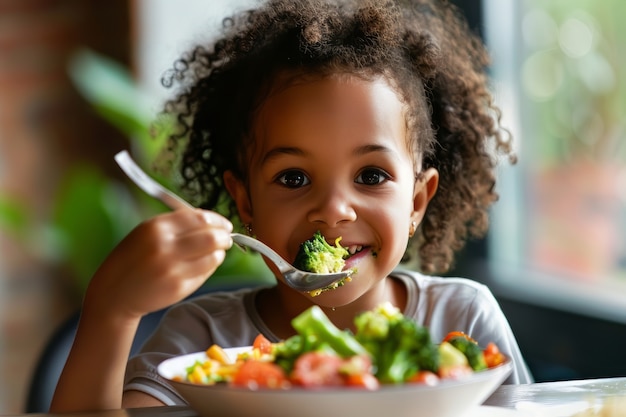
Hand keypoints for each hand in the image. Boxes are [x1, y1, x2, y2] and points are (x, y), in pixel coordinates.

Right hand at [84, 209, 232, 320]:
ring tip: (215, 253)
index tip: (225, 224)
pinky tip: (203, 265)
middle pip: (212, 237)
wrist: (115, 292)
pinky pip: (206, 273)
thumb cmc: (134, 258)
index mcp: (156, 228)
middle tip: (227, 238)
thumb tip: (212, 221)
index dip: (217, 220)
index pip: (199, 218)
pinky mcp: (179, 288)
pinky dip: (210, 267)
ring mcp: (173, 269)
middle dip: (225, 237)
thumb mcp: (147, 232)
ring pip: (213, 257)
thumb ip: (177, 224)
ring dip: (219, 253)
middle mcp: (165, 247)